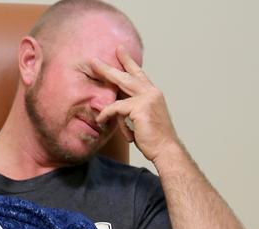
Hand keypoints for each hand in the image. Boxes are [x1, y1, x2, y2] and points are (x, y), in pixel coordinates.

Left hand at [92, 44, 180, 163]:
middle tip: (99, 56)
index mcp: (153, 94)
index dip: (129, 62)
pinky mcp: (140, 108)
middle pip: (128, 74)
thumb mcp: (141, 120)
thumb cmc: (153, 139)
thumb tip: (115, 108)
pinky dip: (107, 114)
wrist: (165, 149)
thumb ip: (131, 109)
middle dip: (113, 63)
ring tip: (93, 67)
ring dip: (106, 76)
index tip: (120, 51)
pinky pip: (116, 108)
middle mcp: (151, 92)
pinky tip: (100, 119)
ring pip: (121, 86)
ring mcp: (147, 98)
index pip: (139, 74)